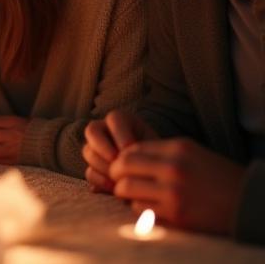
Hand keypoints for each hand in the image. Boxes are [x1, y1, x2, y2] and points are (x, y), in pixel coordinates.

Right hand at [83, 110, 156, 192]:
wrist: (160, 177)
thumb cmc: (161, 159)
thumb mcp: (156, 150)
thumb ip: (141, 149)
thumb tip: (123, 154)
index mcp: (123, 121)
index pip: (113, 118)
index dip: (119, 133)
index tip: (131, 148)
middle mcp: (106, 131)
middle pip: (92, 131)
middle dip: (103, 148)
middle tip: (116, 161)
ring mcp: (97, 150)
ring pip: (88, 151)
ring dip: (102, 165)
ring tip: (118, 176)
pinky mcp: (95, 169)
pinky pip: (89, 171)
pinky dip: (99, 180)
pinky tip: (112, 187)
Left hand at [110, 138, 244, 234]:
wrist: (246, 202)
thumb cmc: (216, 176)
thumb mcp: (192, 153)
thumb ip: (161, 152)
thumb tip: (126, 155)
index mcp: (177, 148)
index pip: (132, 148)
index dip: (122, 158)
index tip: (124, 167)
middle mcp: (173, 168)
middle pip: (122, 166)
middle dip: (116, 174)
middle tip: (120, 181)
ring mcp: (173, 192)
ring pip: (126, 189)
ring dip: (125, 194)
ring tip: (134, 195)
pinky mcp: (175, 215)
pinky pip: (139, 210)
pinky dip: (139, 209)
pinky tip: (150, 207)